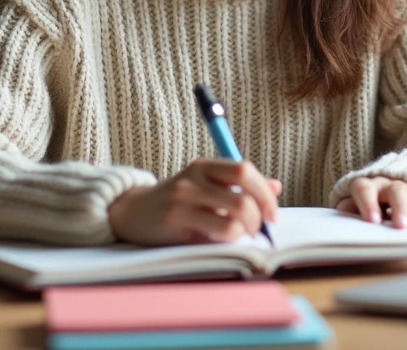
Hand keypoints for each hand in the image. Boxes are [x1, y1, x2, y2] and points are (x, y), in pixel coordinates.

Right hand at [108, 159, 281, 245]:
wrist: (130, 211)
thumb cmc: (176, 201)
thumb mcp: (206, 186)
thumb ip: (238, 186)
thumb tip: (276, 186)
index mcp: (205, 165)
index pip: (245, 171)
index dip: (265, 193)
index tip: (272, 214)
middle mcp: (194, 176)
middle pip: (244, 196)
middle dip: (259, 217)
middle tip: (257, 229)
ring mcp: (184, 197)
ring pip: (234, 216)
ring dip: (245, 231)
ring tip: (238, 235)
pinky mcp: (175, 219)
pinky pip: (217, 231)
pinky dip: (228, 239)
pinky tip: (219, 240)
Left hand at [335, 176, 406, 230]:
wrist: (385, 193)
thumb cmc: (365, 206)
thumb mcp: (354, 207)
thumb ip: (349, 212)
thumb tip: (344, 223)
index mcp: (366, 186)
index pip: (364, 189)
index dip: (368, 204)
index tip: (372, 221)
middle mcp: (387, 185)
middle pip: (394, 192)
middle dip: (399, 209)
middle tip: (401, 227)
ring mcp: (406, 189)